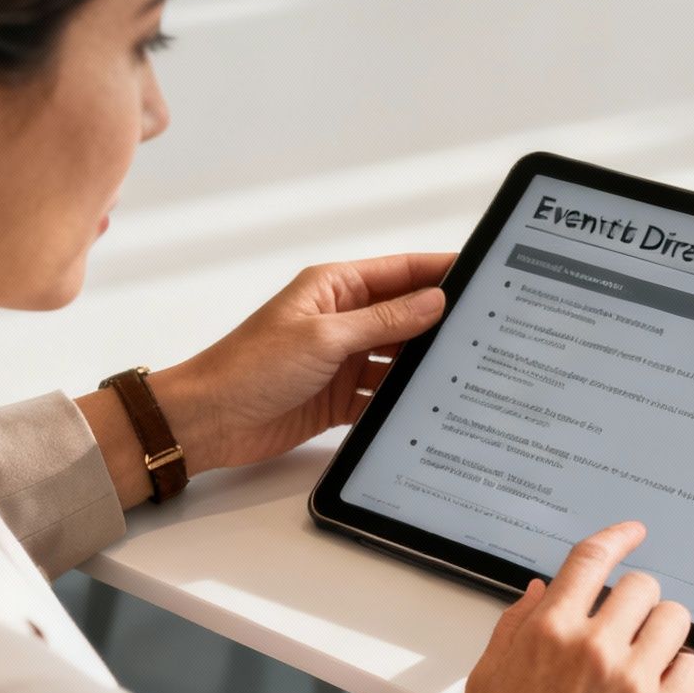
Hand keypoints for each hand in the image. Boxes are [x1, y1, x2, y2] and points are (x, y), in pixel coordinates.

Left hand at [149, 253, 453, 474]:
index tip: (481, 273)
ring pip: (398, 358)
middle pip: (406, 315)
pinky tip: (427, 408)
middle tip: (485, 329)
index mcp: (335, 288)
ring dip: (422, 366)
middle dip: (441, 322)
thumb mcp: (324, 337)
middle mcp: (342, 320)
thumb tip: (434, 300)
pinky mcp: (339, 397)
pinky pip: (382, 395)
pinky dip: (400, 401)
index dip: (441, 271)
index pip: (401, 272)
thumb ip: (383, 320)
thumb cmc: (249, 368)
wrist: (208, 421)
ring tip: (463, 371)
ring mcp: (342, 360)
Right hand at [426, 522, 693, 692]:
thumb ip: (514, 629)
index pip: (592, 559)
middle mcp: (592, 648)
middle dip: (637, 603)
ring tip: (648, 660)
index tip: (634, 532)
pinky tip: (660, 690)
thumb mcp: (486, 683)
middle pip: (642, 587)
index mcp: (546, 633)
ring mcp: (632, 681)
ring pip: (675, 619)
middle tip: (628, 631)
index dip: (618, 537)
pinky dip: (681, 672)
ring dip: (664, 633)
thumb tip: (539, 591)